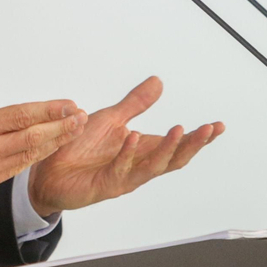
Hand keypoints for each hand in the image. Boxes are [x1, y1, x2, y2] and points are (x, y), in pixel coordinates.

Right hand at [0, 33, 86, 226]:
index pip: (18, 117)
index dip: (47, 111)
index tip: (68, 105)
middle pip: (31, 140)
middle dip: (59, 128)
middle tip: (80, 118)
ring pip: (25, 158)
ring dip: (50, 146)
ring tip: (70, 134)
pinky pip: (11, 173)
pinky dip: (29, 161)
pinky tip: (41, 154)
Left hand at [27, 76, 223, 214]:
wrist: (48, 170)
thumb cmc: (79, 147)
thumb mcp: (111, 118)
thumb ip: (136, 103)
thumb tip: (158, 82)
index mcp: (142, 149)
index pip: (176, 144)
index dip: (198, 137)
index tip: (218, 126)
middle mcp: (137, 165)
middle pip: (174, 158)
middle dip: (193, 144)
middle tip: (210, 129)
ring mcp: (124, 177)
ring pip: (154, 166)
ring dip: (168, 148)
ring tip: (180, 130)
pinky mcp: (106, 185)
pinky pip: (121, 169)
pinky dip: (129, 153)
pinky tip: (135, 137)